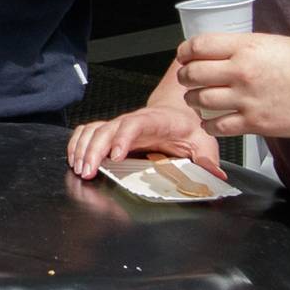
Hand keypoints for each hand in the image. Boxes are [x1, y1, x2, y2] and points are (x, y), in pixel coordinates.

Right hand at [66, 99, 223, 178]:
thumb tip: (214, 175)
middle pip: (106, 129)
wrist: (179, 114)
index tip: (115, 156)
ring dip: (82, 149)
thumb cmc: (188, 129)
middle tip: (88, 171)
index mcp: (155, 122)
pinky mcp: (110, 132)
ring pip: (92, 130)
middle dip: (94, 150)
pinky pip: (86, 132)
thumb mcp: (203, 142)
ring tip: (80, 169)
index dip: (122, 139)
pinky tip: (74, 159)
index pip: (134, 125)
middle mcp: (132, 121)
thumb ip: (207, 159)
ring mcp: (119, 126)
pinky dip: (77, 144)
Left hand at [175, 32, 289, 139]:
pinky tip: (211, 121)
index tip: (184, 56)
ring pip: (200, 100)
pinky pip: (218, 126)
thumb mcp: (274, 42)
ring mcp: (247, 99)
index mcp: (247, 47)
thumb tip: (222, 51)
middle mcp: (242, 71)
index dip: (185, 52)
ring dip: (193, 100)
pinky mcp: (255, 123)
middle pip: (193, 73)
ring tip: (197, 99)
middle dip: (185, 76)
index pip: (199, 46)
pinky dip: (209, 124)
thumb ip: (245, 47)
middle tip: (187, 79)